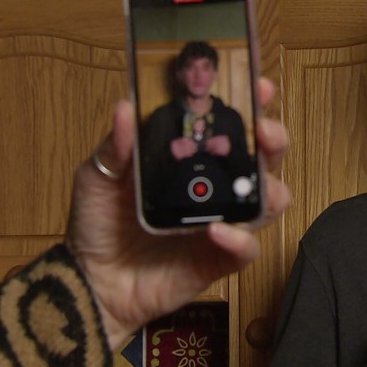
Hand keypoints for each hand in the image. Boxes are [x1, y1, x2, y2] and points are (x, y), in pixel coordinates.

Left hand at [65, 78, 290, 351]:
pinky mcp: (220, 258)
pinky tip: (218, 230)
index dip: (252, 104)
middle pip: (264, 159)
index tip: (260, 86)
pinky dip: (239, 239)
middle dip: (275, 140)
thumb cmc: (97, 223)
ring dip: (271, 189)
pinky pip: (247, 248)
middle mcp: (215, 187)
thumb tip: (125, 106)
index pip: (230, 126)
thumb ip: (115, 146)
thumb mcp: (98, 176)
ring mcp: (223, 222)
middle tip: (265, 130)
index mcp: (191, 159)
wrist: (91, 280)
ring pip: (271, 202)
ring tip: (257, 183)